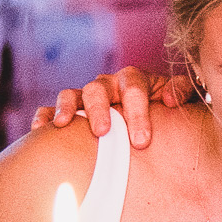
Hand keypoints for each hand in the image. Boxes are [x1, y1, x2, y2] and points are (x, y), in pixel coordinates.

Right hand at [33, 66, 195, 145]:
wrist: (151, 117)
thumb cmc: (165, 111)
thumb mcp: (179, 99)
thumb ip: (182, 92)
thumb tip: (171, 100)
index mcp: (134, 81)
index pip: (134, 88)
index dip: (138, 113)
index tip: (141, 141)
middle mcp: (108, 85)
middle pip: (98, 89)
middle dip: (100, 110)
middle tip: (104, 133)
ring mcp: (86, 97)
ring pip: (72, 94)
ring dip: (68, 107)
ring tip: (64, 125)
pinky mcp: (70, 111)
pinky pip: (51, 109)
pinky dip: (45, 116)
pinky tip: (40, 130)